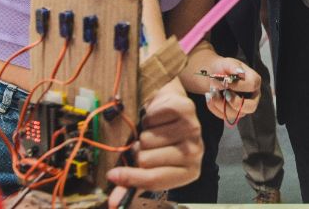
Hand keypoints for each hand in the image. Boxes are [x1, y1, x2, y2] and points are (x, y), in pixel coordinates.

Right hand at [106, 89, 201, 206]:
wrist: (175, 109)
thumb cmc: (161, 143)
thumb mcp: (150, 166)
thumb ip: (132, 184)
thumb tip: (112, 204)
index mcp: (189, 172)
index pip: (154, 180)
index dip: (130, 178)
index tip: (112, 175)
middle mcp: (195, 152)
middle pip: (146, 159)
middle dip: (139, 151)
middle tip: (146, 145)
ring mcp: (193, 129)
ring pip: (147, 139)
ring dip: (144, 133)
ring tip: (154, 131)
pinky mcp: (186, 109)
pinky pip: (151, 118)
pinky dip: (148, 117)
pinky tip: (158, 118)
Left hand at [203, 57, 261, 120]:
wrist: (212, 75)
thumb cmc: (223, 68)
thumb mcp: (227, 63)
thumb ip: (233, 66)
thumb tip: (240, 72)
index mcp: (254, 81)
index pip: (252, 85)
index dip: (239, 85)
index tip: (225, 81)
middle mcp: (252, 96)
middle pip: (251, 107)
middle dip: (234, 102)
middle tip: (223, 93)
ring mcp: (242, 107)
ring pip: (235, 114)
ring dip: (220, 104)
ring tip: (211, 92)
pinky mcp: (232, 113)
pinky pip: (224, 116)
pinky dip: (214, 107)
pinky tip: (208, 97)